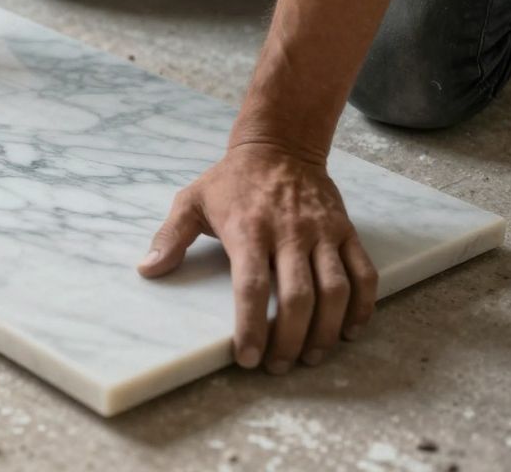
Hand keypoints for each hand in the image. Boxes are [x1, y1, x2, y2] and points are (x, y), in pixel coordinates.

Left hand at [137, 142, 377, 373]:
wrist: (280, 145)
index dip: (251, 326)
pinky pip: (363, 272)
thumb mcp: (191, 200)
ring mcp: (322, 232)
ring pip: (335, 290)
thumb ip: (170, 237)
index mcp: (248, 230)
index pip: (251, 286)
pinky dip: (363, 306)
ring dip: (326, 330)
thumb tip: (147, 269)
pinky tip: (350, 330)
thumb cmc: (231, 180)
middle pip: (297, 296)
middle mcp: (288, 233)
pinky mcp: (346, 230)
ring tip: (312, 356)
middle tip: (278, 366)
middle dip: (289, 339)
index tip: (248, 358)